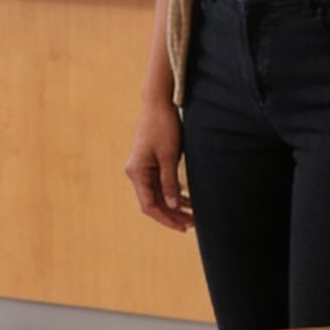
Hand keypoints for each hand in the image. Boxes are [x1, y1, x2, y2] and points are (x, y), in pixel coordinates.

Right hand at [124, 96, 190, 230]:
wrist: (158, 103)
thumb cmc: (163, 126)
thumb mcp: (169, 155)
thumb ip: (169, 182)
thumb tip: (171, 206)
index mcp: (137, 172)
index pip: (149, 205)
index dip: (165, 218)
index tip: (182, 227)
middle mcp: (137, 172)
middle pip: (153, 202)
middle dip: (171, 214)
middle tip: (191, 224)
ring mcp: (143, 168)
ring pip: (157, 194)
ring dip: (173, 205)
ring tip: (192, 215)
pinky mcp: (150, 162)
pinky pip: (160, 184)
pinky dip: (172, 192)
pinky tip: (186, 200)